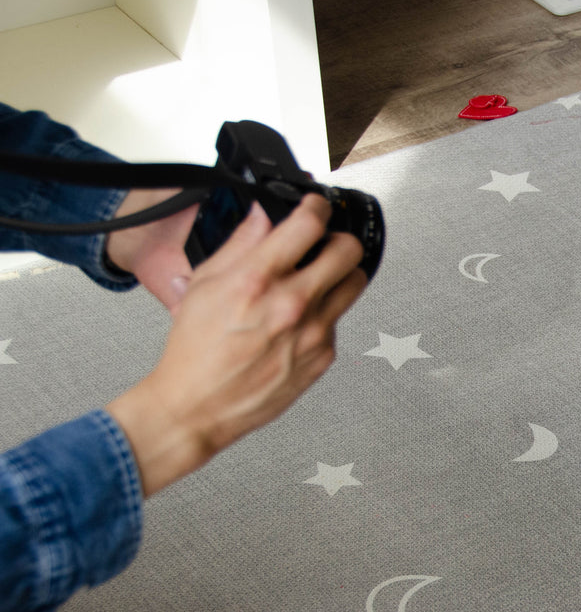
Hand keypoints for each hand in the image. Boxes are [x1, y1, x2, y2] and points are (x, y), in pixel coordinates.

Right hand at [105, 194, 367, 495]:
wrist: (198, 405)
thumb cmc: (194, 351)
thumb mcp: (205, 284)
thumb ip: (241, 244)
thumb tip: (263, 215)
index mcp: (259, 279)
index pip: (309, 223)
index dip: (316, 205)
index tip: (314, 205)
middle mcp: (292, 304)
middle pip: (348, 250)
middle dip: (337, 238)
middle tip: (323, 242)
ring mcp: (314, 332)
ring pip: (354, 283)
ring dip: (340, 273)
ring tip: (317, 277)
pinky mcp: (324, 356)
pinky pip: (338, 320)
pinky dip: (324, 312)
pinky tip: (298, 319)